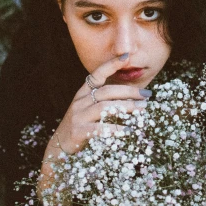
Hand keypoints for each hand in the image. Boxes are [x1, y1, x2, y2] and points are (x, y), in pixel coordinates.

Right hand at [37, 53, 150, 200]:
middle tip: (147, 95)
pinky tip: (127, 131)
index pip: (97, 74)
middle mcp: (80, 101)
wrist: (59, 148)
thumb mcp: (90, 110)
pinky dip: (114, 129)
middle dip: (129, 92)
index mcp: (84, 93)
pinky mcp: (79, 131)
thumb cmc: (81, 128)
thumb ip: (107, 102)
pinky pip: (99, 128)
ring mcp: (78, 116)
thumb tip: (134, 98)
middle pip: (107, 91)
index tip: (126, 57)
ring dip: (126, 107)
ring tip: (142, 109)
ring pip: (105, 107)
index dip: (111, 64)